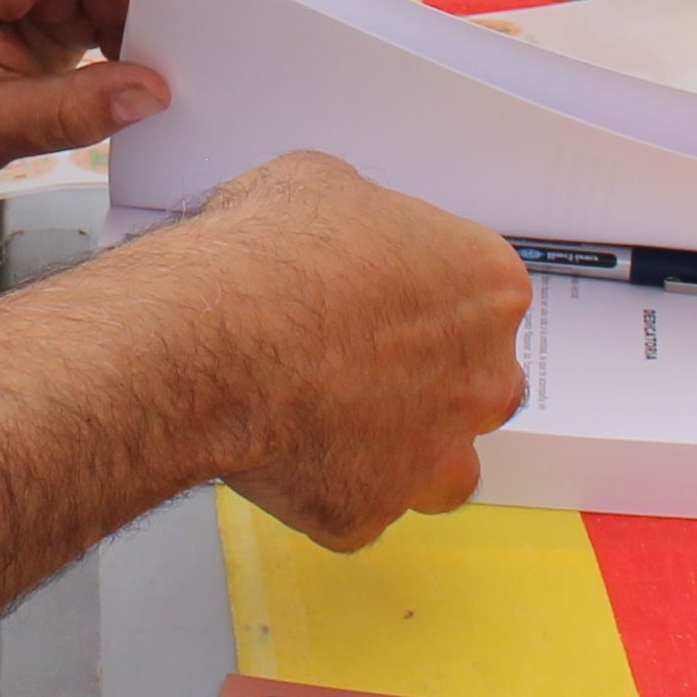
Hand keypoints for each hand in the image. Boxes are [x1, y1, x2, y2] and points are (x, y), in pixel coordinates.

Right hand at [167, 153, 528, 546]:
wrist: (209, 337)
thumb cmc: (265, 256)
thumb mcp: (319, 184)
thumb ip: (363, 220)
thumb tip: (345, 235)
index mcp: (487, 288)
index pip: (484, 301)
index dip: (425, 299)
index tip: (381, 301)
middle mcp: (481, 379)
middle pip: (480, 387)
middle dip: (433, 381)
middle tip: (362, 363)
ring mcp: (431, 457)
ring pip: (440, 471)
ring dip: (401, 452)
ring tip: (333, 424)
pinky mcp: (368, 512)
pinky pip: (354, 506)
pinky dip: (321, 484)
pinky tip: (277, 446)